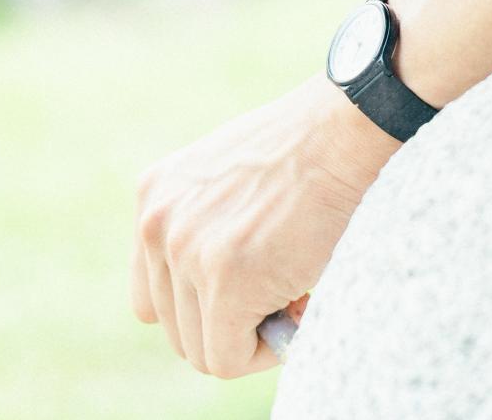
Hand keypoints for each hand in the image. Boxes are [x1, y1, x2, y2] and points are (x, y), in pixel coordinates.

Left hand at [131, 76, 399, 376]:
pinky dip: (264, 352)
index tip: (249, 292)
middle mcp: (157, 224)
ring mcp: (186, 252)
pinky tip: (298, 307)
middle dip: (229, 325)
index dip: (201, 308)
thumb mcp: (225, 181)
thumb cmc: (300, 155)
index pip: (152, 295)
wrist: (339, 133)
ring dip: (249, 337)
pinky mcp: (225, 279)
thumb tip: (209, 296)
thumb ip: (201, 228)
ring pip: (200, 349)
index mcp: (153, 197)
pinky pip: (226, 359)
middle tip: (280, 293)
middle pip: (175, 327)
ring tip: (292, 292)